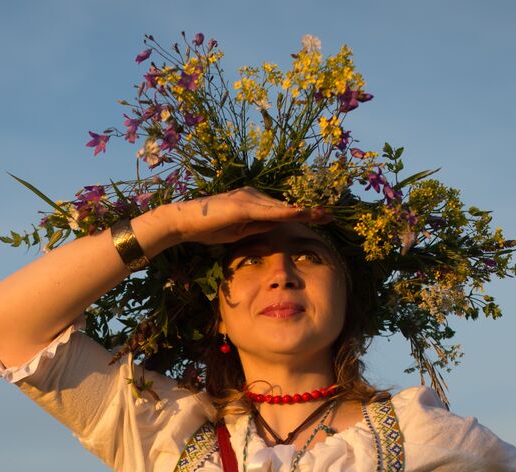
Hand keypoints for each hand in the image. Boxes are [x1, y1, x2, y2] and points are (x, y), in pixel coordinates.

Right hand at [146, 188, 331, 249]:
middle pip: (286, 205)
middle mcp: (253, 195)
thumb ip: (257, 227)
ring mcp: (248, 197)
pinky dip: (285, 213)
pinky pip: (268, 210)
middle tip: (331, 214)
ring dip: (302, 210)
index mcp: (253, 202)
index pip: (282, 209)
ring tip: (322, 214)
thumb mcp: (239, 232)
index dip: (302, 212)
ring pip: (281, 206)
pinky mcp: (242, 205)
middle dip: (309, 209)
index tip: (321, 217)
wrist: (184, 223)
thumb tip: (276, 228)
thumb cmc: (208, 228)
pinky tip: (299, 214)